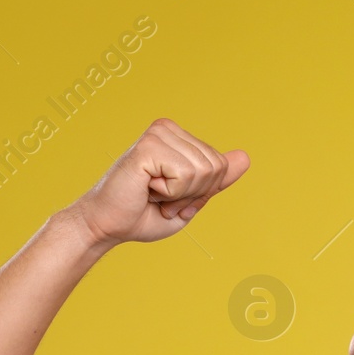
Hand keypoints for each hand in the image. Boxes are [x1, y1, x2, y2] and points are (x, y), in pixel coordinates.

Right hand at [68, 118, 248, 245]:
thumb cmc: (145, 215)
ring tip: (152, 193)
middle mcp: (168, 128)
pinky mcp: (148, 146)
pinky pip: (184, 175)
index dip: (202, 192)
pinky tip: (146, 188)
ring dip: (180, 195)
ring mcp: (158, 134)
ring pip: (203, 171)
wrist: (108, 226)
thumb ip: (217, 179)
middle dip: (193, 194)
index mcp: (179, 137)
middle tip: (161, 197)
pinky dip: (170, 193)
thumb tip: (245, 157)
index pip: (221, 165)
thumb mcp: (192, 198)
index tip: (171, 196)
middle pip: (215, 167)